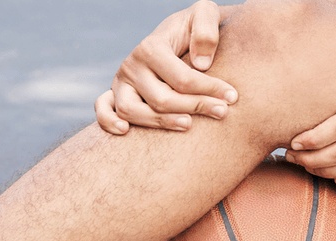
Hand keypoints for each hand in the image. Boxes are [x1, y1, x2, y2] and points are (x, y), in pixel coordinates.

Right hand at [95, 0, 238, 134]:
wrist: (179, 35)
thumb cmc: (194, 28)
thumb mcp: (205, 14)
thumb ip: (206, 29)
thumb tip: (200, 64)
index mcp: (152, 47)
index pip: (182, 79)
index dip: (210, 90)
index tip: (232, 97)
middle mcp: (132, 64)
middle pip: (161, 99)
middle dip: (195, 108)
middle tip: (222, 112)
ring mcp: (121, 81)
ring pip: (132, 111)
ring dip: (160, 122)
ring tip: (188, 124)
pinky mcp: (115, 93)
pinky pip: (103, 110)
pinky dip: (108, 121)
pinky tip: (126, 131)